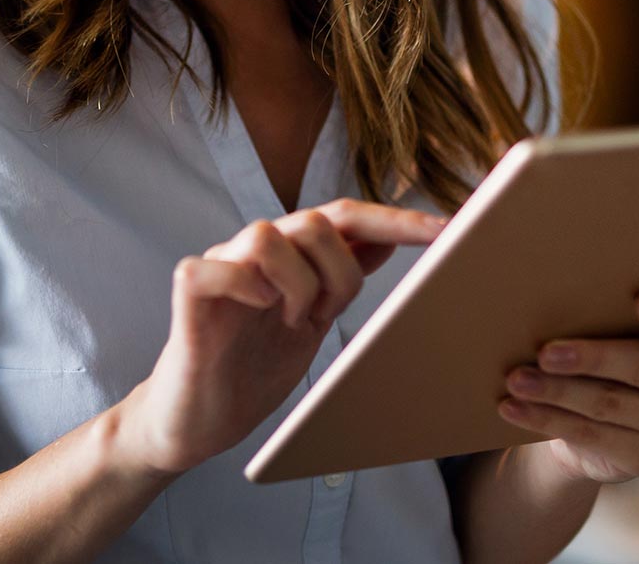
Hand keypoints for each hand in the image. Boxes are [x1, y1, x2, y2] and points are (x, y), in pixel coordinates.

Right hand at [118, 200, 444, 475]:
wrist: (196, 421)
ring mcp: (222, 264)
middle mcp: (257, 248)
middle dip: (337, 274)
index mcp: (292, 254)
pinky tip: (254, 311)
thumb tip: (384, 240)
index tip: (448, 229)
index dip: (397, 219)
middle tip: (323, 317)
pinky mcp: (190, 289)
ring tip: (288, 321)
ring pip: (267, 236)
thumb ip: (339, 277)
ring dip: (294, 286)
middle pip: (314, 221)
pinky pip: (217, 267)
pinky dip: (244, 287)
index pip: (348, 217)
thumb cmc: (251, 368)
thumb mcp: (312, 320)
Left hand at [498, 289, 638, 484]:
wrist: (613, 419)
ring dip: (557, 392)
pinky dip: (547, 419)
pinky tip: (514, 408)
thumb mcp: (625, 325)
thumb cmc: (617, 344)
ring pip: (610, 405)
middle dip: (591, 358)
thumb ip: (612, 306)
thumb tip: (548, 276)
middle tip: (545, 352)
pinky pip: (592, 436)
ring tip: (517, 379)